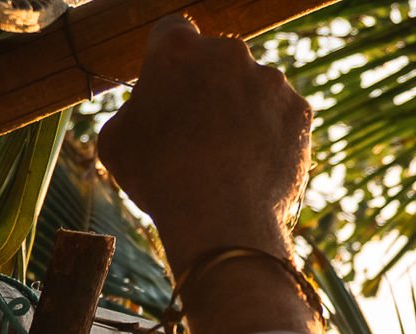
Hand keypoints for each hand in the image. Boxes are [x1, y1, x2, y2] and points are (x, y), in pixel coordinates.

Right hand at [96, 17, 311, 275]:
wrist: (220, 220)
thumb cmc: (159, 179)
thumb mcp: (115, 141)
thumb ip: (134, 109)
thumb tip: (147, 111)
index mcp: (178, 48)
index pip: (172, 32)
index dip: (168, 63)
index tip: (169, 90)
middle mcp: (229, 51)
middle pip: (218, 59)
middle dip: (209, 87)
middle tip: (198, 132)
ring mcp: (271, 80)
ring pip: (254, 88)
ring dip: (243, 111)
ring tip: (229, 158)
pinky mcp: (300, 111)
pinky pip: (282, 118)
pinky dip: (272, 136)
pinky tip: (255, 166)